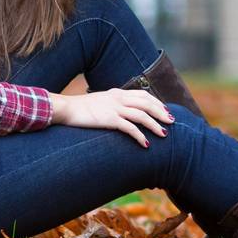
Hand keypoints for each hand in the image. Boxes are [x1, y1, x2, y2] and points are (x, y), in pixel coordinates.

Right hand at [49, 87, 173, 146]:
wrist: (65, 109)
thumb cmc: (79, 108)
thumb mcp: (99, 102)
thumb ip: (111, 104)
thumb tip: (120, 112)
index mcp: (117, 93)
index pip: (142, 95)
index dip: (156, 102)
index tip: (165, 110)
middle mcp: (118, 98)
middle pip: (147, 103)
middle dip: (161, 112)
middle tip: (172, 122)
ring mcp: (114, 108)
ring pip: (142, 115)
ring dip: (155, 125)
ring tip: (164, 134)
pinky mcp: (109, 119)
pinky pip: (130, 128)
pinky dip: (140, 136)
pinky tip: (146, 144)